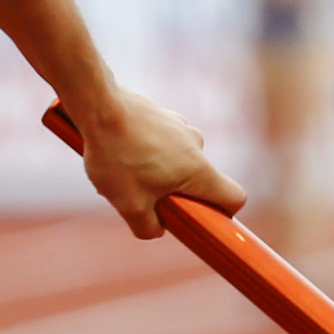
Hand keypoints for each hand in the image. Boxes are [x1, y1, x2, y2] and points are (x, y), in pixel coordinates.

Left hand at [69, 86, 245, 236]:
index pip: (235, 197)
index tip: (196, 218)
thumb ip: (149, 228)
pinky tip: (119, 151)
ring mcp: (180, 126)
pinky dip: (147, 152)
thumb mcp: (129, 205)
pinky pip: (163, 144)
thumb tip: (157, 229)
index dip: (223, 214)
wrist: (98, 105)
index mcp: (198, 169)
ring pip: (178, 161)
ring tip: (124, 170)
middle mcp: (197, 145)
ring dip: (157, 172)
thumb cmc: (116, 155)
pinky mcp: (163, 115)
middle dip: (176, 195)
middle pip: (199, 181)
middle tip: (143, 196)